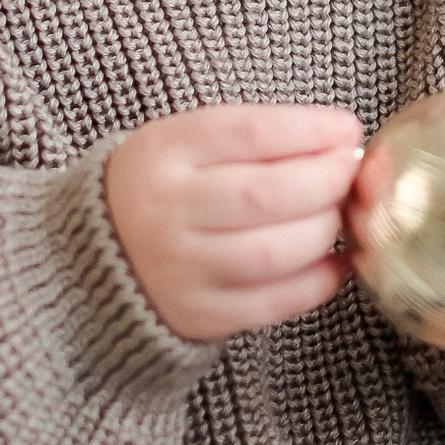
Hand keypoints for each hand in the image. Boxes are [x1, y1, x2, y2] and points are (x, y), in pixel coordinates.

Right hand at [104, 102, 364, 343]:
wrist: (95, 259)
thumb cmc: (167, 188)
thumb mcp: (188, 144)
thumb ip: (259, 136)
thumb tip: (343, 137)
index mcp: (162, 152)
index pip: (249, 132)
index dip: (311, 130)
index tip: (346, 128)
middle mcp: (165, 211)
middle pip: (268, 195)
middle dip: (328, 180)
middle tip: (349, 172)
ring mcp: (180, 269)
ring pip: (278, 251)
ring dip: (326, 229)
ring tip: (334, 213)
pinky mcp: (199, 315)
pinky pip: (278, 301)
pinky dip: (320, 279)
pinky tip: (332, 259)